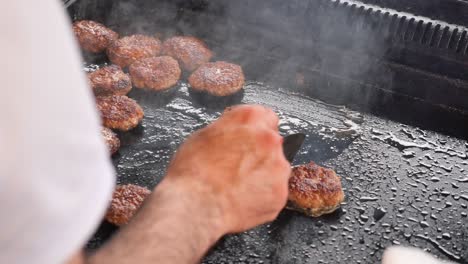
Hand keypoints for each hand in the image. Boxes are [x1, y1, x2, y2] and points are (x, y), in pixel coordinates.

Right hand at [163, 105, 290, 233]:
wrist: (196, 206)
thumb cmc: (193, 172)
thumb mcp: (203, 135)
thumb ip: (228, 128)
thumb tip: (233, 132)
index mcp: (251, 119)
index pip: (265, 116)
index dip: (253, 131)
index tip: (246, 141)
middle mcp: (269, 139)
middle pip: (272, 144)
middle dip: (259, 154)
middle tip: (237, 168)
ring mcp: (278, 167)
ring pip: (275, 169)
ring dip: (263, 176)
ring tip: (238, 187)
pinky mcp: (280, 193)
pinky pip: (274, 193)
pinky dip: (262, 197)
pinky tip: (243, 200)